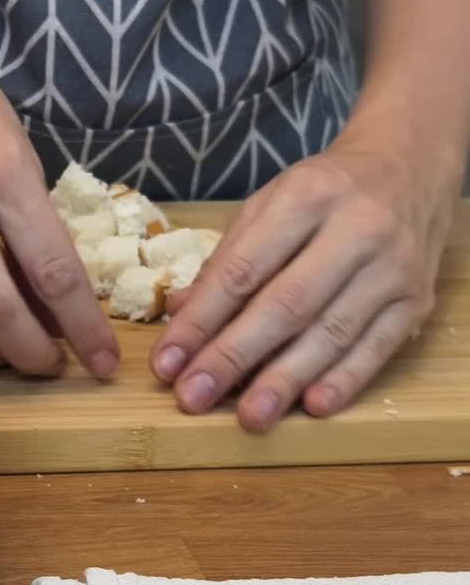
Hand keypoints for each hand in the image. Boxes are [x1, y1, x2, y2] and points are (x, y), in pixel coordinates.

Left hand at [150, 138, 459, 431]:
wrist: (411, 167)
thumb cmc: (324, 192)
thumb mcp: (268, 204)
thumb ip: (226, 259)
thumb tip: (180, 313)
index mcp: (304, 199)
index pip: (242, 271)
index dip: (201, 321)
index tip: (167, 361)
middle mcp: (354, 231)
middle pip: (285, 305)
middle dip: (234, 357)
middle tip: (194, 396)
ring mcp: (392, 268)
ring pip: (332, 332)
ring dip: (285, 380)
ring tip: (248, 417)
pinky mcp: (417, 300)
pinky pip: (378, 347)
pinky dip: (345, 380)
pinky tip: (312, 406)